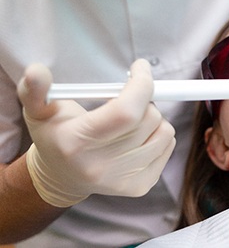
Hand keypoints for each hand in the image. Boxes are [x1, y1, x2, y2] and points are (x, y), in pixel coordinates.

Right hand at [18, 59, 175, 206]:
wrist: (63, 176)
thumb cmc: (55, 135)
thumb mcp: (37, 110)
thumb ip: (35, 89)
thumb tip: (37, 71)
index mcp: (76, 143)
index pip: (126, 112)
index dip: (141, 84)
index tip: (139, 67)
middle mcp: (101, 166)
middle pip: (148, 119)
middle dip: (144, 98)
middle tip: (128, 97)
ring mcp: (123, 180)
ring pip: (164, 132)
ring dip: (153, 117)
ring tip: (131, 119)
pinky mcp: (141, 186)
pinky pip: (169, 145)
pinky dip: (159, 133)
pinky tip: (138, 135)